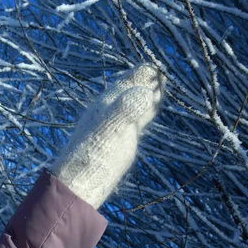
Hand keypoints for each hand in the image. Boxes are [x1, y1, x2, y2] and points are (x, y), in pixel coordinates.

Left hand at [51, 64, 164, 208]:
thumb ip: (125, 110)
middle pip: (134, 86)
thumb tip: (143, 91)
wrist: (83, 179)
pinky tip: (152, 106)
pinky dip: (148, 108)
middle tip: (163, 71)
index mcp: (109, 102)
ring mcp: (118, 121)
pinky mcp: (124, 135)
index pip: (131, 80)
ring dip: (149, 91)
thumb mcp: (111, 129)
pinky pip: (138, 115)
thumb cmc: (95, 154)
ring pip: (137, 100)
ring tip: (162, 82)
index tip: (161, 68)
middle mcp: (113, 108)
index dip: (146, 73)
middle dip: (148, 79)